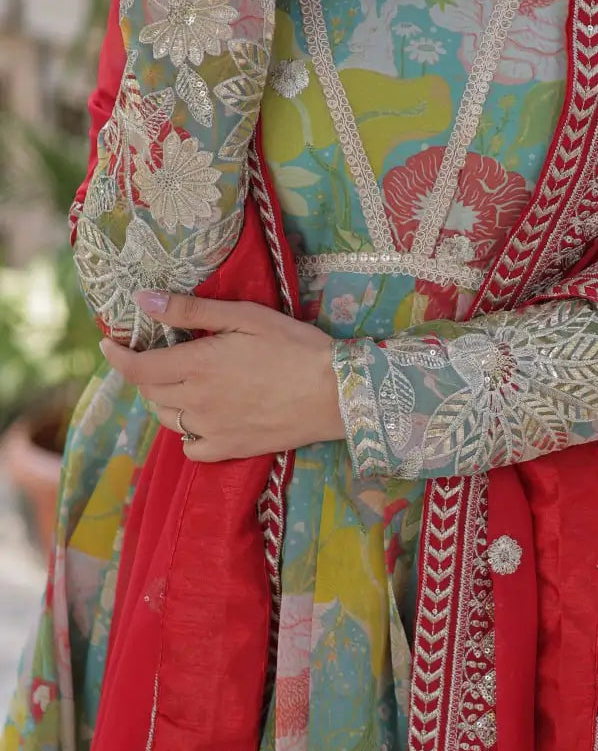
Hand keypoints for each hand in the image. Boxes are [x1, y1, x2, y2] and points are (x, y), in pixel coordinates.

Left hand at [100, 291, 344, 462]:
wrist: (335, 393)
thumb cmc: (295, 347)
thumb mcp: (244, 317)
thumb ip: (190, 311)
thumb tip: (142, 302)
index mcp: (197, 367)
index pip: (137, 367)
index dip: (117, 355)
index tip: (109, 343)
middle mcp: (197, 402)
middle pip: (150, 392)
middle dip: (144, 372)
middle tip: (156, 355)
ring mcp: (212, 430)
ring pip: (167, 418)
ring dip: (163, 399)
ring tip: (181, 382)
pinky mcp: (230, 449)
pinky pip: (191, 447)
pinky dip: (187, 432)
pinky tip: (201, 417)